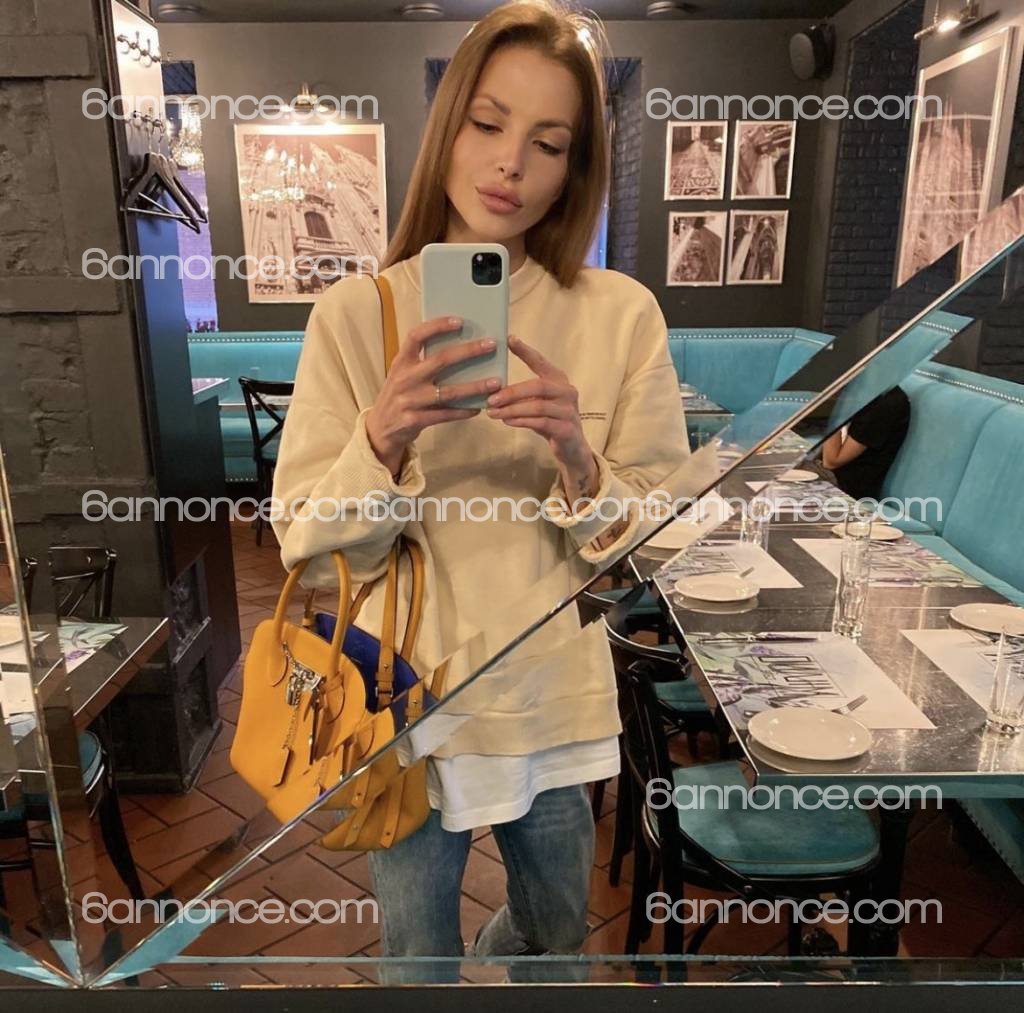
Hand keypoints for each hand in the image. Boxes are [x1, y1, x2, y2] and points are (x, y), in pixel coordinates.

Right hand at [365, 316, 502, 475]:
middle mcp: (405, 378)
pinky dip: (463, 411)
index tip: (460, 321)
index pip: (416, 336)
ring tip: (495, 382)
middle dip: (468, 351)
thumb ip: (422, 361)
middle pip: (440, 360)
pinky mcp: (415, 420)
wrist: (380, 428)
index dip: (437, 326)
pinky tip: (479, 408)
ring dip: (474, 387)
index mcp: (401, 362)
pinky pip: (445, 415)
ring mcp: (409, 400)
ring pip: (448, 391)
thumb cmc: (400, 395)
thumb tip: (458, 344)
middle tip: (491, 345)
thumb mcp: (403, 374)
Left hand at [486, 335, 598, 505]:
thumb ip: (523, 394)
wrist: (572, 448)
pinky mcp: (567, 429)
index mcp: (559, 380)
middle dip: (512, 391)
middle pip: (538, 386)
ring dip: (512, 409)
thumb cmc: (550, 421)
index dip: (526, 351)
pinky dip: (521, 421)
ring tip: (493, 412)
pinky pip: (541, 423)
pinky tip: (507, 421)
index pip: (541, 362)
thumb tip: (491, 387)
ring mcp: (569, 411)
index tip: (509, 339)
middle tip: (491, 398)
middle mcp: (567, 392)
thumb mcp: (538, 403)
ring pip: (537, 406)